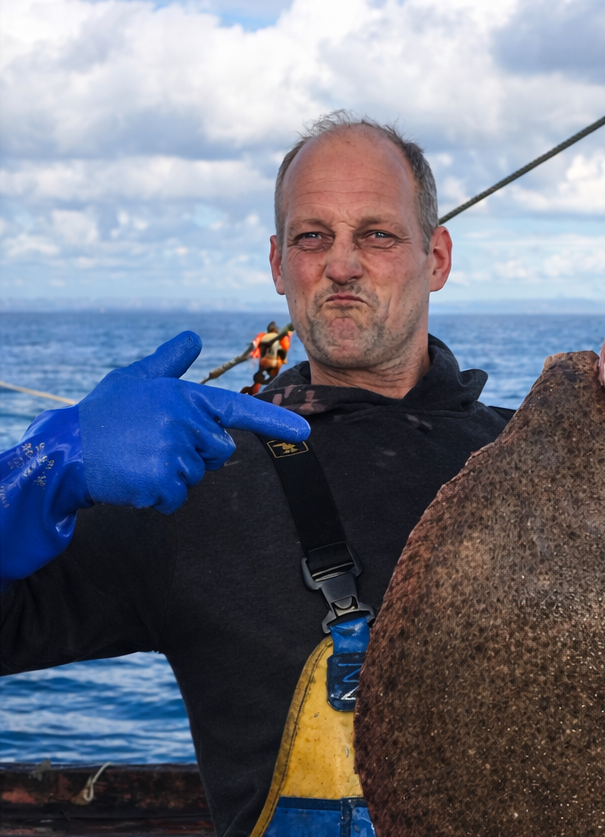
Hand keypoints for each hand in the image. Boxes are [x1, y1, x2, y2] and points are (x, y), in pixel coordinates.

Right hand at [78, 332, 309, 512]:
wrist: (67, 449)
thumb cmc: (104, 414)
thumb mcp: (135, 379)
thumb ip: (168, 362)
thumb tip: (192, 338)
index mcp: (183, 395)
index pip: (237, 409)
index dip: (274, 422)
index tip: (305, 433)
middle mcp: (184, 420)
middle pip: (218, 452)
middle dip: (194, 454)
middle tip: (153, 445)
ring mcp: (173, 451)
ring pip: (196, 476)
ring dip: (171, 475)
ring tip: (138, 460)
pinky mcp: (162, 480)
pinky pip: (177, 497)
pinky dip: (158, 496)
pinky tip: (135, 480)